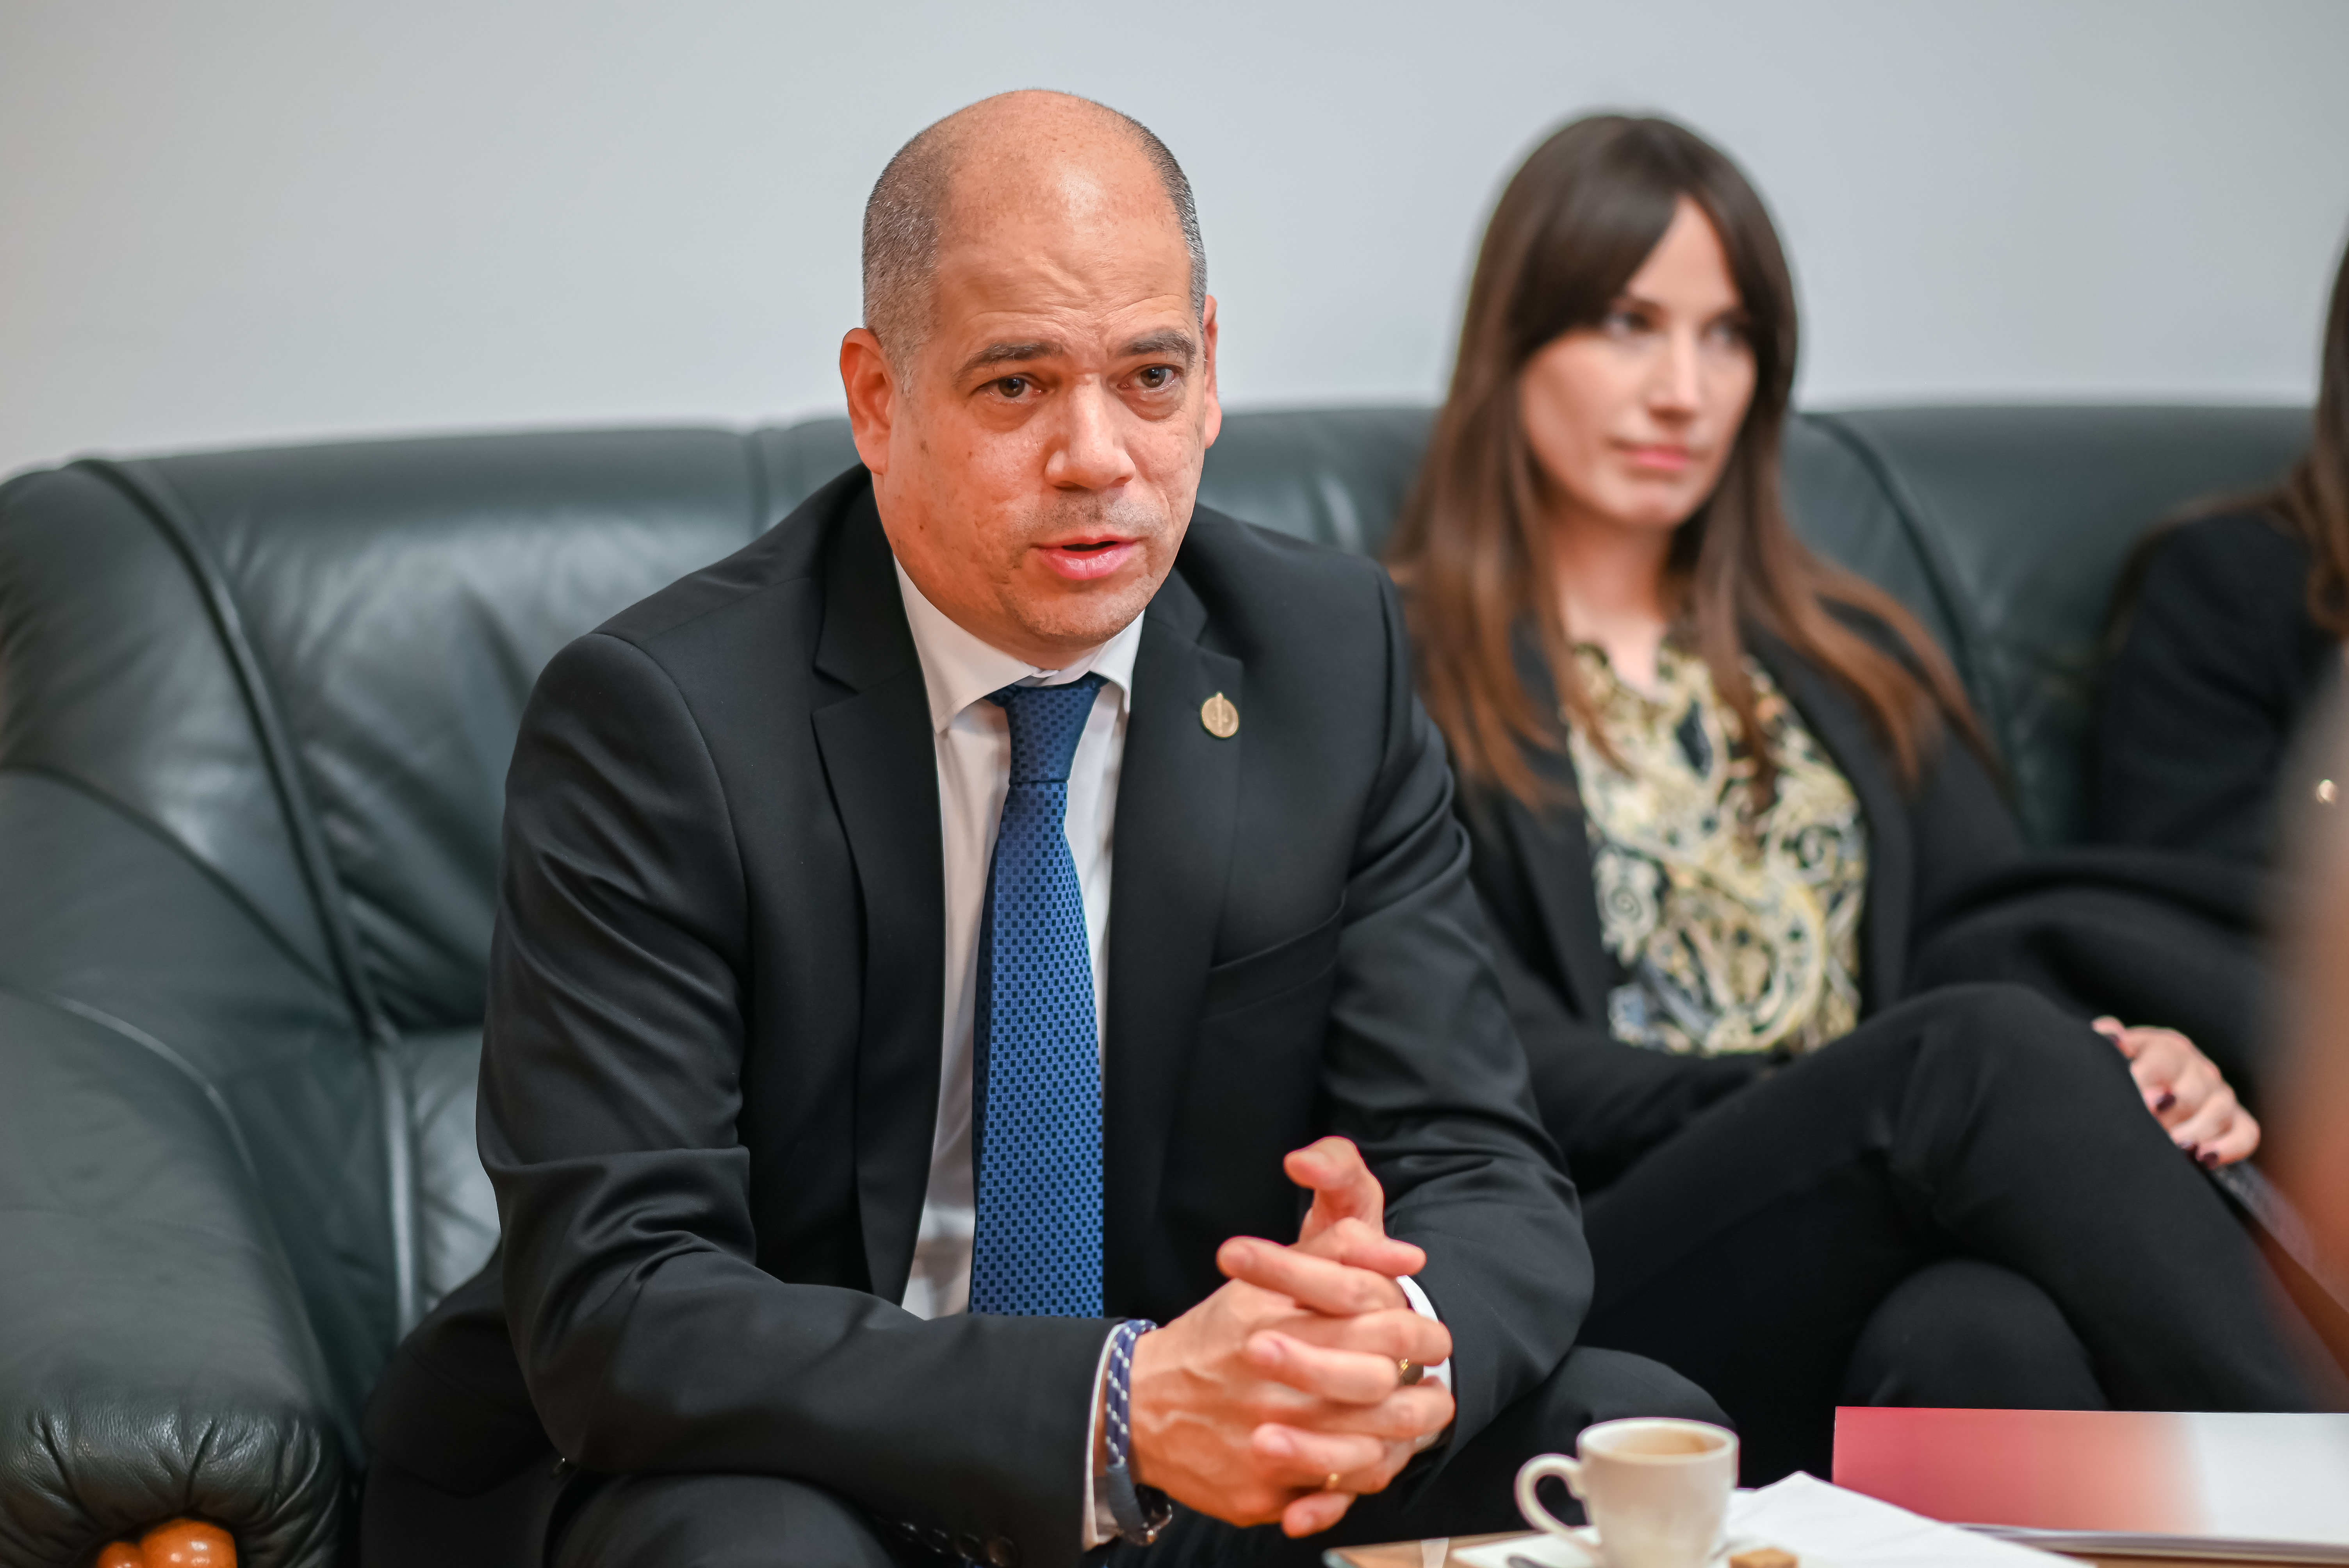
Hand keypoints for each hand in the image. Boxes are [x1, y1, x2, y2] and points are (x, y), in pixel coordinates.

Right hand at [1127, 1139, 1455, 1537]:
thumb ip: (1337, 1250)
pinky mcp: (1259, 1493)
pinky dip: (1354, 1480)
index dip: (1421, 1331)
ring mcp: (1268, 1445)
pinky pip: (1331, 1496)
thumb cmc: (1212, 1340)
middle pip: (1385, 1390)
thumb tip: (1408, 1254)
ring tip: (1403, 1424)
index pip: (1386, 1325)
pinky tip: (1359, 1458)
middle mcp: (1276, 1386)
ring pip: (1370, 1451)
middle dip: (1422, 1389)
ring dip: (1398, 1438)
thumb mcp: (1265, 1280)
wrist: (1138, 1406)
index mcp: (1282, 1324)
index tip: (1426, 1337)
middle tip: (1425, 1386)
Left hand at [2092, 1017, 2260, 1165]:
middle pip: (2192, 1089)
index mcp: (2167, 1047)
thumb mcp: (2116, 1057)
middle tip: (2152, 1126)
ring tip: (2176, 1146)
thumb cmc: (2125, 1076)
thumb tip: (2112, 1036)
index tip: (2138, 1099)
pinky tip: (2205, 1159)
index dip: (2148, 1079)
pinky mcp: (2238, 1120)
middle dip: (2172, 1110)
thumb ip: (2110, 1042)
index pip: (2163, 1058)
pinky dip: (2228, 1147)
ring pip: (2218, 1111)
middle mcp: (2198, 1068)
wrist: (2150, 1097)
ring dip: (2197, 1131)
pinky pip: (2245, 1134)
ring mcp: (2221, 1094)